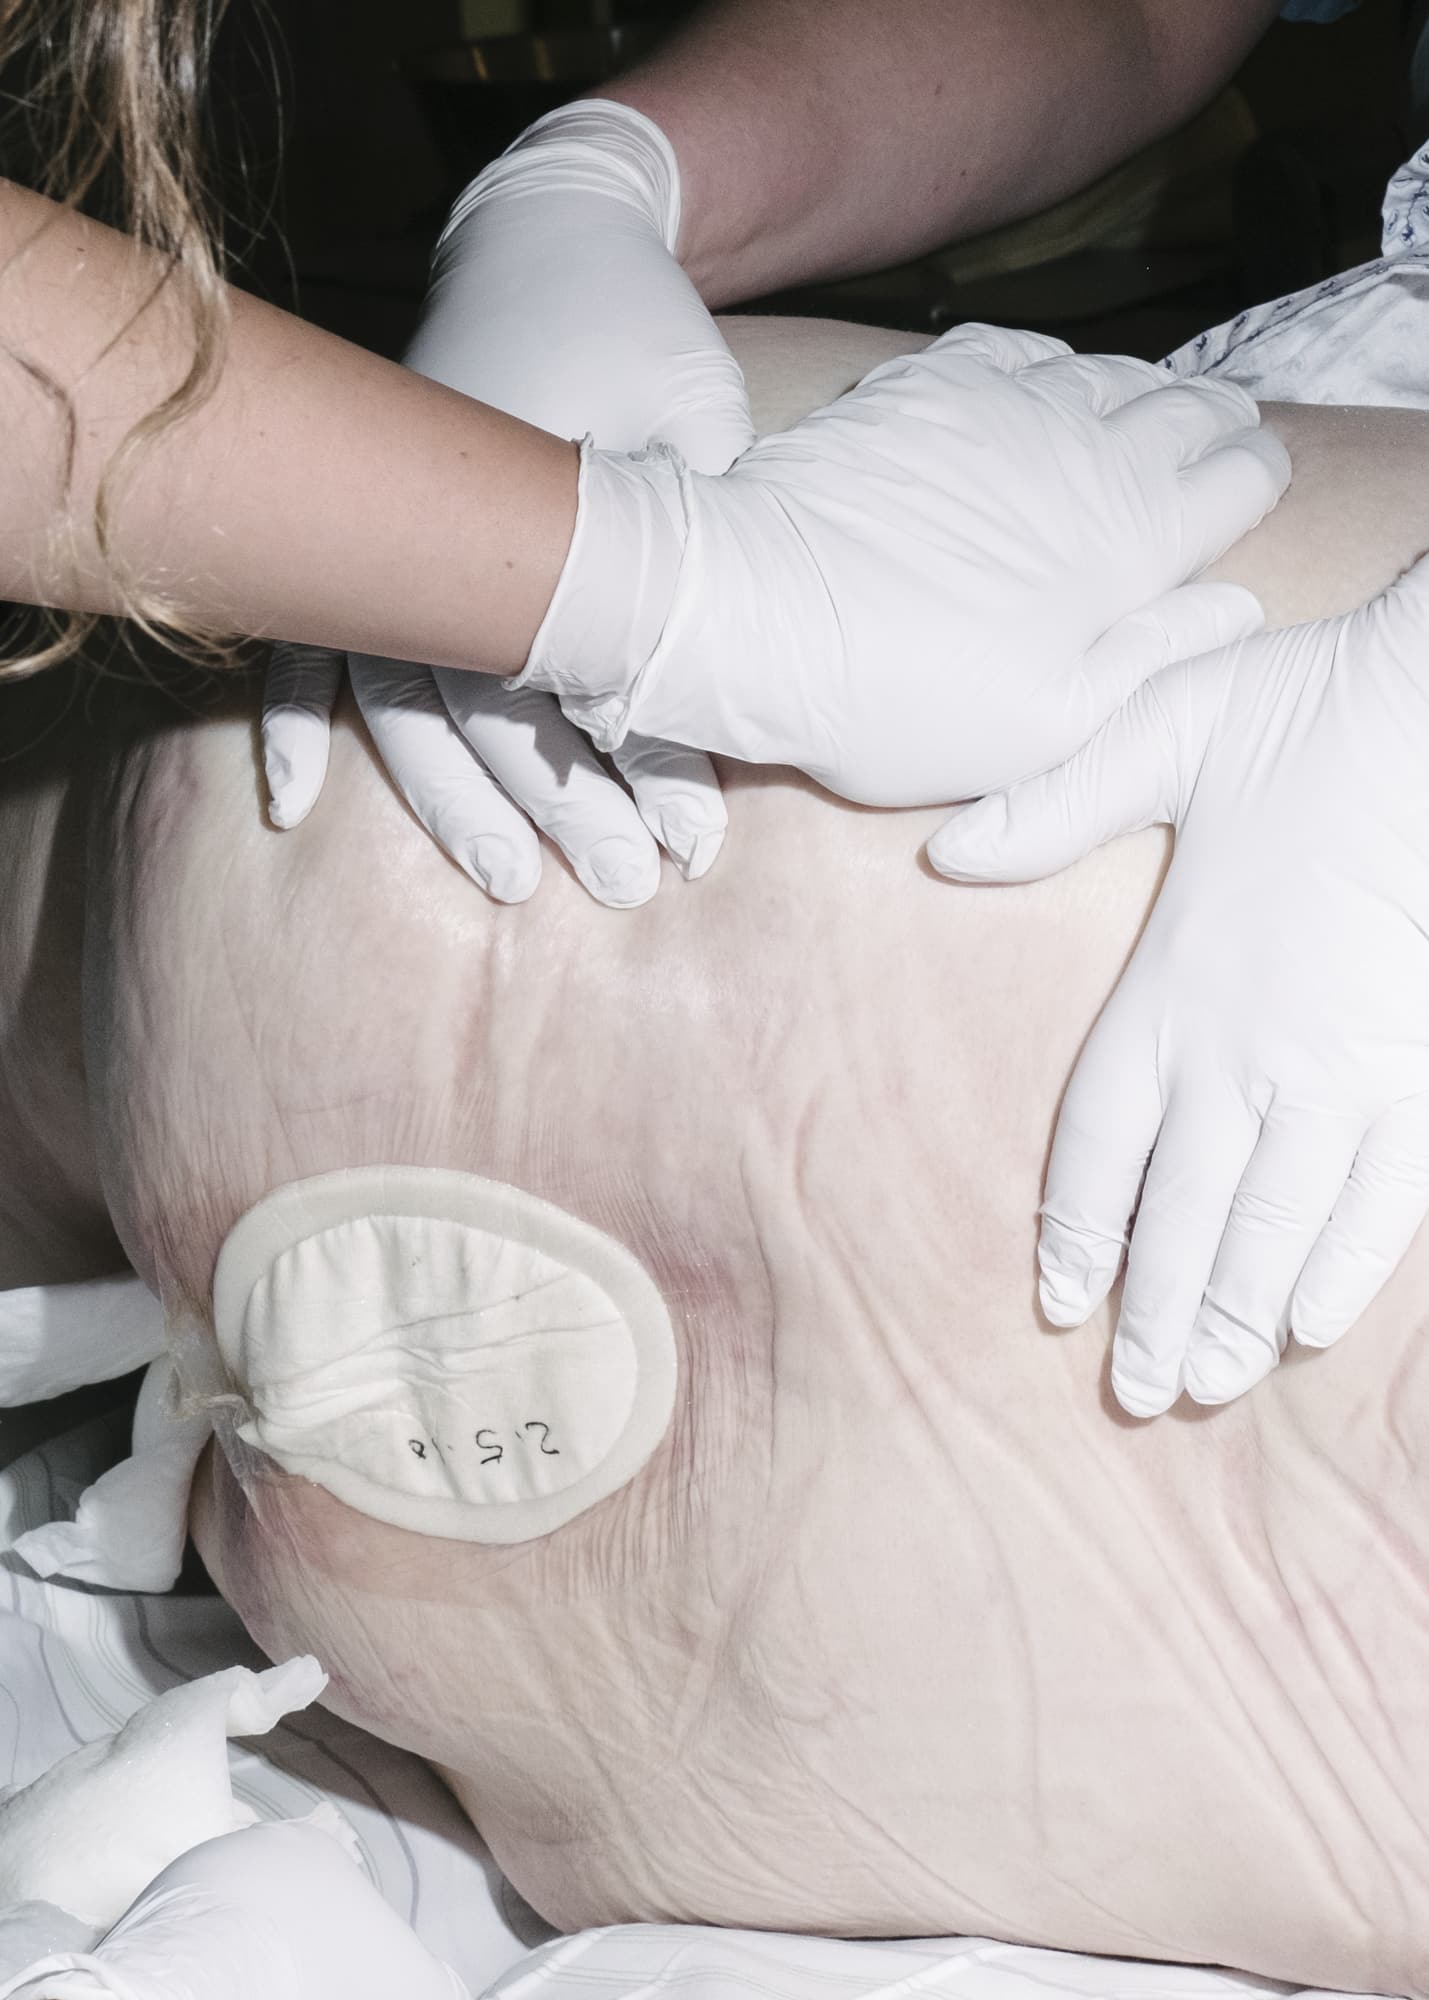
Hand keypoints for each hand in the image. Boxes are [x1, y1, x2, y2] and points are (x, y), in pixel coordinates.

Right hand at [262, 99, 749, 903]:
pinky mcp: (361, 530)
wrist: (547, 228)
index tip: (691, 833)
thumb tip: (715, 685)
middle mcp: (432, 522)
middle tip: (626, 884)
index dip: (633, 757)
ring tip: (512, 882)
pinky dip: (294, 720)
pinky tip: (290, 806)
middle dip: (556, 804)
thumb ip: (700, 539)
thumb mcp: (698, 416)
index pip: (569, 660)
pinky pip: (309, 638)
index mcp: (519, 490)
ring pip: (399, 693)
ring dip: (451, 798)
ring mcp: (381, 528)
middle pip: (478, 696)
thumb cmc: (639, 328)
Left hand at [521, 325, 1289, 805]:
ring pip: (1110, 372)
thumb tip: (1236, 606)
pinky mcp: (928, 384)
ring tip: (1145, 414)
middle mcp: (1088, 449)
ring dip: (1140, 392)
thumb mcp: (1048, 727)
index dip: (1253, 480)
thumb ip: (1155, 660)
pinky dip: (1050, 364)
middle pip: (1187, 411)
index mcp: (1134, 538)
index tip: (1246, 491)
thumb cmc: (900, 696)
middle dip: (1212, 425)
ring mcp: (1005, 404)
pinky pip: (1018, 346)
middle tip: (1215, 440)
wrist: (756, 613)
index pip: (1242, 476)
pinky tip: (1044, 384)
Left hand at [928, 555, 1428, 1414]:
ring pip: (1276, 1229)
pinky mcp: (1419, 1073)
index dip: (1078, 1231)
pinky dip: (1343, 1268)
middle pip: (1185, 1215)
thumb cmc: (1308, 716)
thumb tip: (943, 851)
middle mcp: (1247, 1055)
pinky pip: (1380, 1200)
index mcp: (1169, 990)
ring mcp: (1341, 1074)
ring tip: (1207, 1383)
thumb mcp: (1160, 735)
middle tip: (1138, 1394)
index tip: (1061, 1302)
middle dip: (1156, 1311)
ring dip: (1236, 1313)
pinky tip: (1313, 1323)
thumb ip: (1052, 807)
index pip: (1102, 1145)